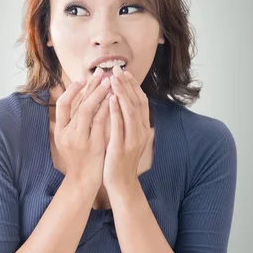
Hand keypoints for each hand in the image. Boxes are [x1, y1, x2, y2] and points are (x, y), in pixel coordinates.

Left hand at [103, 65, 150, 190]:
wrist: (122, 184)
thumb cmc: (120, 161)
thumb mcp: (127, 138)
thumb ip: (127, 122)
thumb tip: (121, 103)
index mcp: (142, 128)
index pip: (140, 101)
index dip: (133, 85)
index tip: (124, 72)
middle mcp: (140, 132)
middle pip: (137, 102)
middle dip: (127, 84)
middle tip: (117, 69)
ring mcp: (132, 140)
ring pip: (129, 111)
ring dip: (122, 93)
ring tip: (113, 79)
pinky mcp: (121, 148)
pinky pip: (119, 126)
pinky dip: (115, 112)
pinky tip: (109, 100)